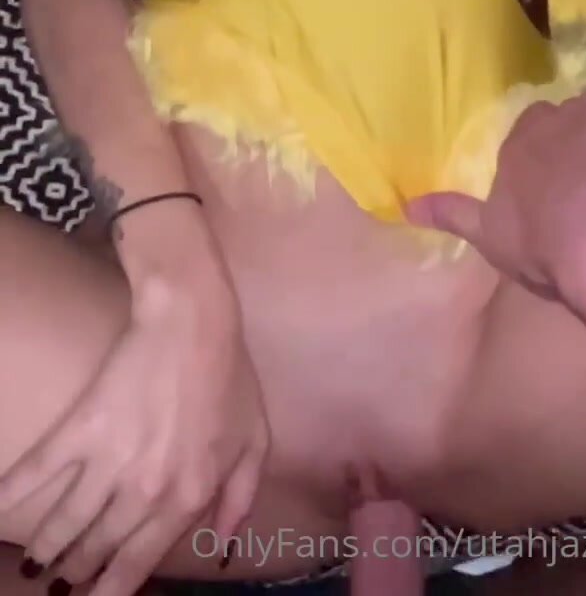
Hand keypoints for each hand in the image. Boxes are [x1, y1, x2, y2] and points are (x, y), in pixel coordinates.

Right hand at [0, 208, 268, 595]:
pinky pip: (40, 471)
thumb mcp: (254, 440)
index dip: (114, 587)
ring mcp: (110, 460)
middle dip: (77, 569)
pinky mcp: (82, 427)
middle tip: (62, 580)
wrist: (193, 323)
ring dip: (46, 544)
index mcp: (188, 496)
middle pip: (99, 545)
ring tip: (35, 561)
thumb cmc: (229, 376)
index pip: (141, 560)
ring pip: (67, 520)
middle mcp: (145, 490)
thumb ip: (240, 497)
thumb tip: (222, 545)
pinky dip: (14, 494)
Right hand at [408, 88, 585, 345]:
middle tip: (585, 174)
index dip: (539, 149)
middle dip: (573, 136)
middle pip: (568, 116)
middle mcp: (560, 119)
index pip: (528, 126)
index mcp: (522, 140)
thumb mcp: (489, 235)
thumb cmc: (541, 245)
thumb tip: (407, 205)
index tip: (546, 176)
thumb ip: (451, 213)